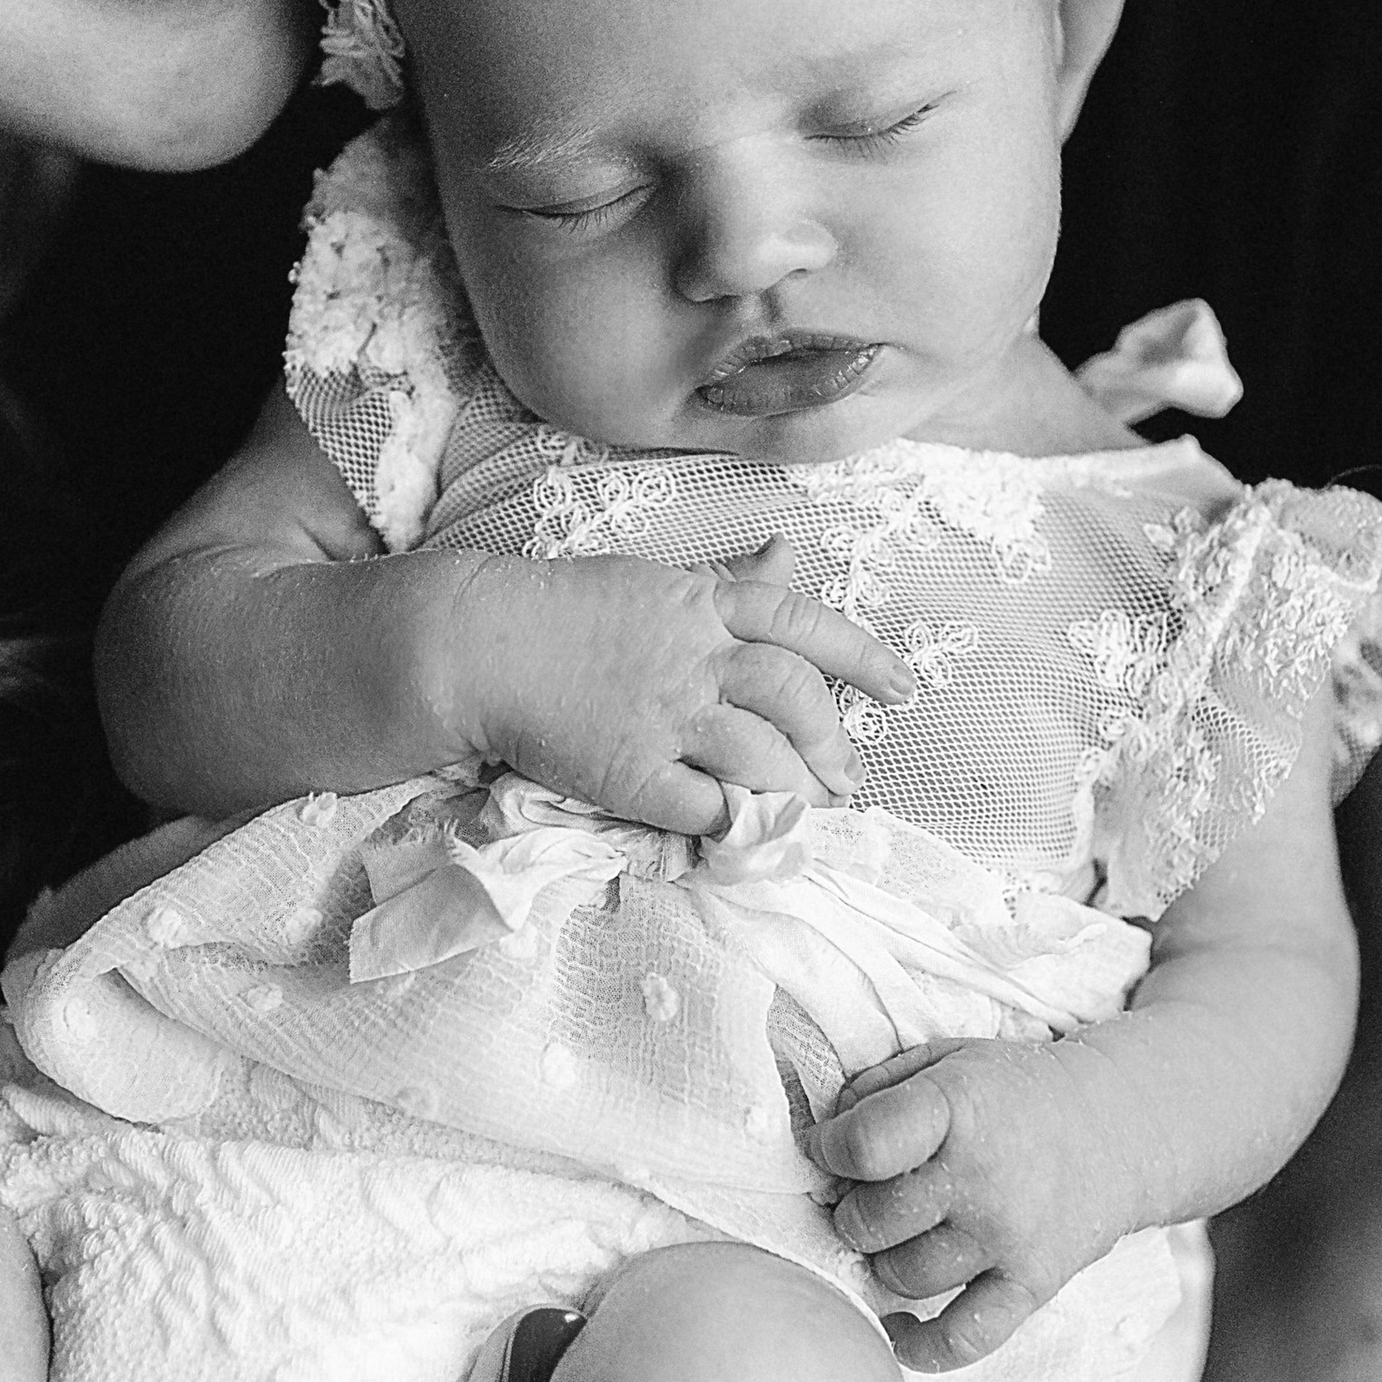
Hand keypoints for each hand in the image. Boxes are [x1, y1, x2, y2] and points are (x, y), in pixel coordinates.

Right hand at [458, 537, 914, 833]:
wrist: (478, 645)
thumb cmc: (564, 609)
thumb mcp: (656, 578)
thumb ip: (728, 580)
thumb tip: (788, 554)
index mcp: (703, 603)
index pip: (804, 623)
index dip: (863, 657)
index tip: (903, 690)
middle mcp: (695, 656)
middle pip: (795, 697)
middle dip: (833, 741)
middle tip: (847, 776)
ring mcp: (664, 715)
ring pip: (760, 757)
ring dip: (796, 790)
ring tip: (808, 810)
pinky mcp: (630, 769)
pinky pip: (701, 804)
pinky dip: (733, 820)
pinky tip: (743, 827)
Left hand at [811, 1038, 1133, 1367]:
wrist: (1116, 1128)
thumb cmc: (1010, 1094)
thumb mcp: (943, 1061)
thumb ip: (873, 1091)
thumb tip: (818, 1145)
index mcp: (958, 1107)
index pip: (863, 1146)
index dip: (830, 1151)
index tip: (834, 1149)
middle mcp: (983, 1178)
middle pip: (871, 1221)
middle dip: (853, 1211)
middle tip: (871, 1195)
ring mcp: (1008, 1238)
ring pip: (902, 1277)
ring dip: (883, 1261)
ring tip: (900, 1234)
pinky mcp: (1032, 1285)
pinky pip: (963, 1338)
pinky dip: (921, 1346)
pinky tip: (898, 1325)